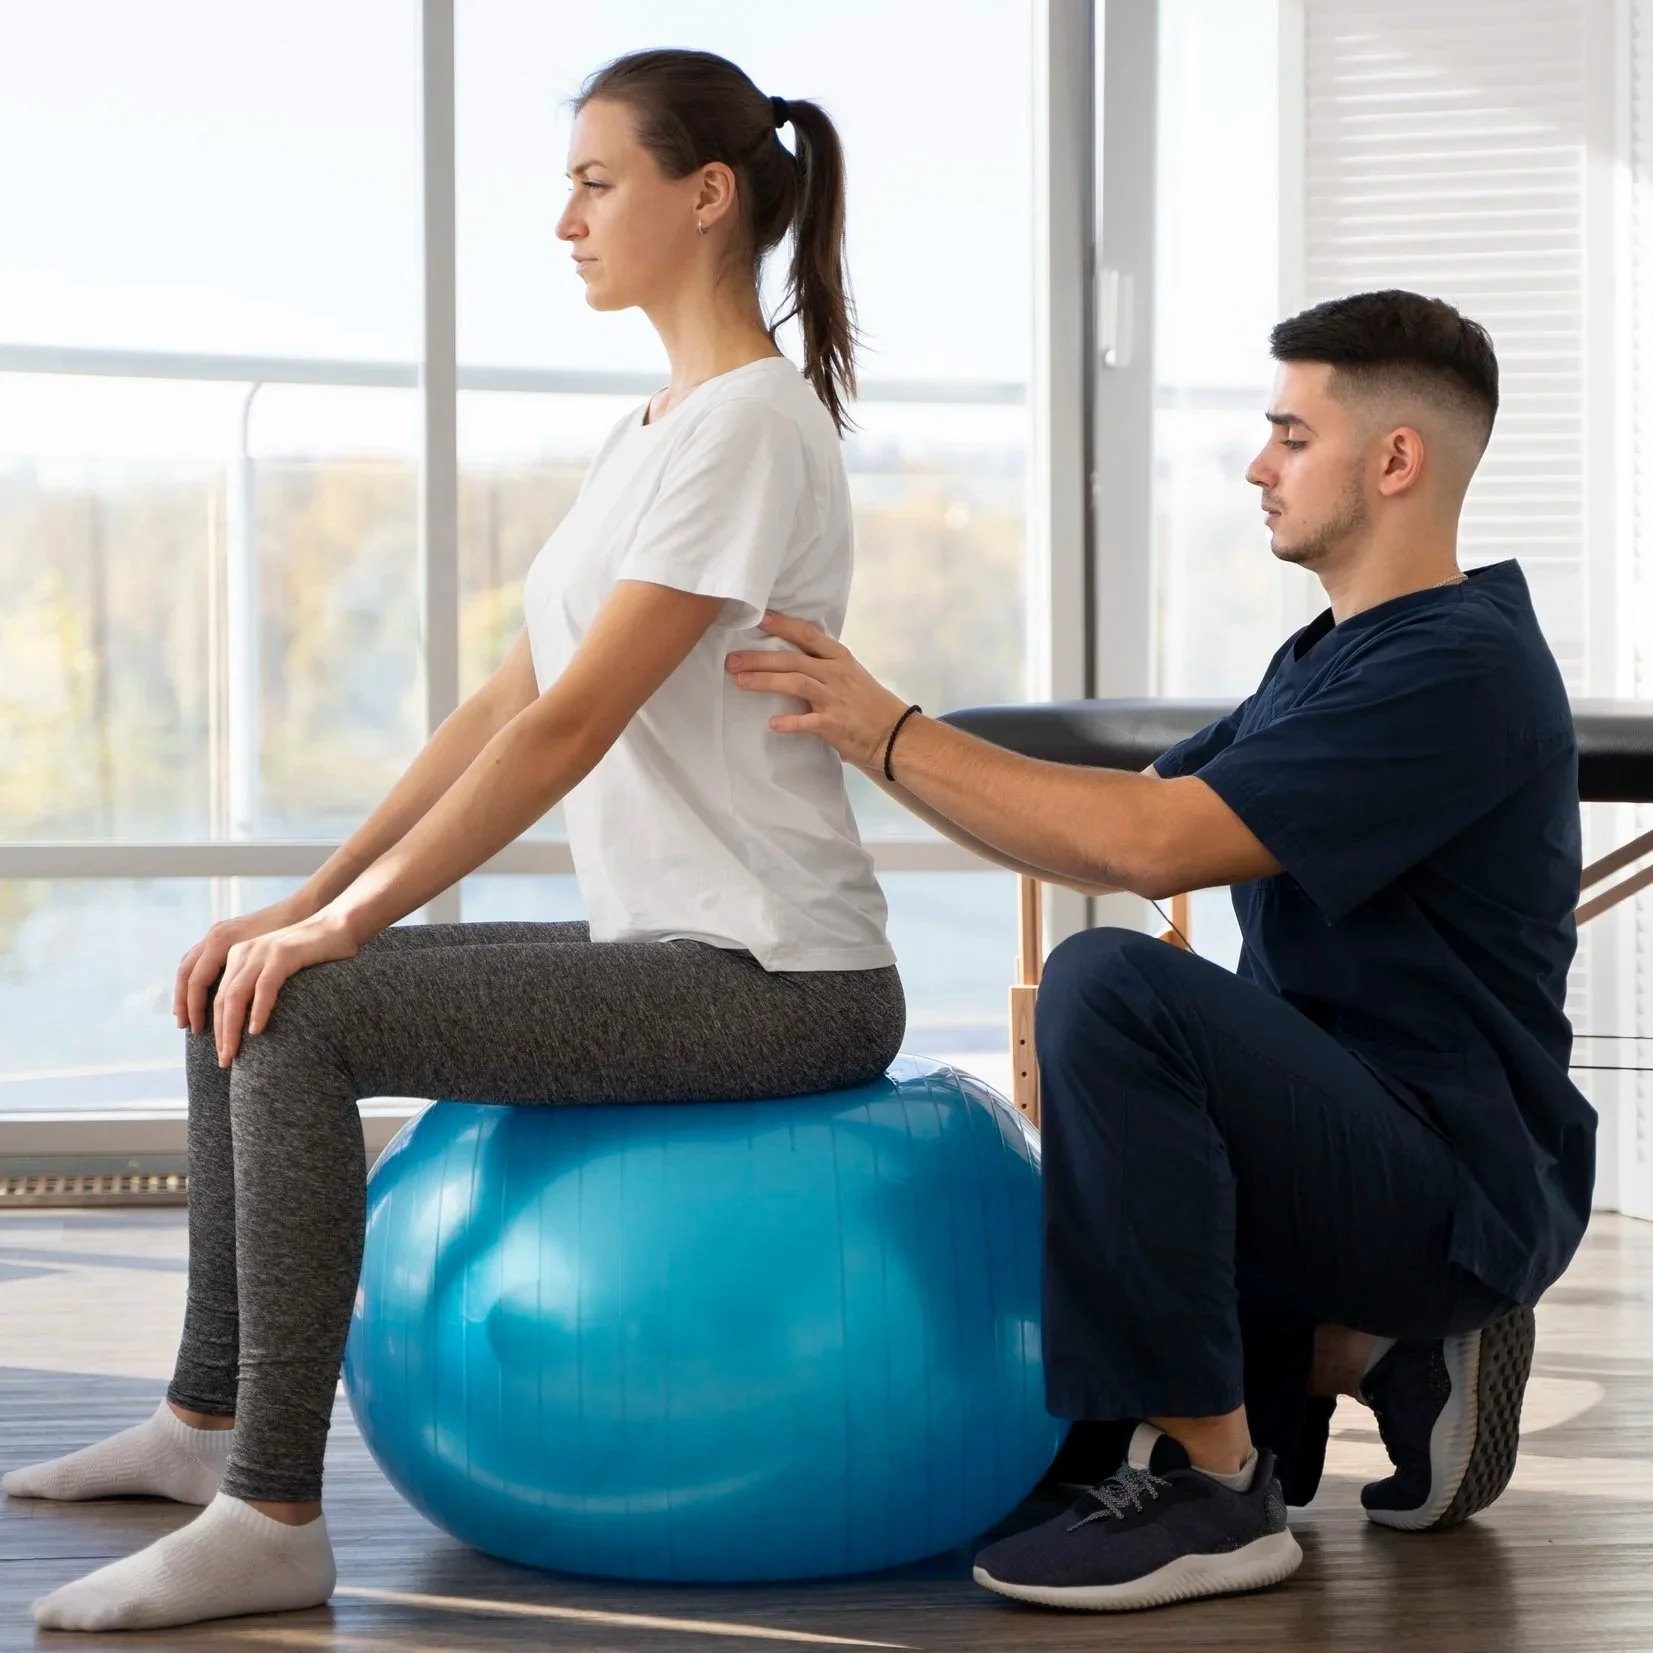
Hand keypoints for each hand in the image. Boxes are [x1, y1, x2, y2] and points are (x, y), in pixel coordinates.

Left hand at [210, 911, 359, 1066]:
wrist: (338, 925)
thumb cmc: (312, 953)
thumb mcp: (276, 966)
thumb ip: (258, 983)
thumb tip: (248, 1020)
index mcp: (237, 955)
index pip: (213, 994)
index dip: (211, 1025)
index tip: (218, 1050)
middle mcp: (243, 952)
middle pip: (220, 999)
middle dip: (219, 1034)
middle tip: (224, 1060)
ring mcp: (262, 952)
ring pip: (234, 996)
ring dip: (231, 1029)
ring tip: (233, 1053)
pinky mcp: (282, 954)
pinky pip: (264, 988)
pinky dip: (258, 1011)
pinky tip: (257, 1031)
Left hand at [726, 612, 910, 771]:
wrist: (895, 734)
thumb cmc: (868, 704)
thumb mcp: (849, 675)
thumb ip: (822, 666)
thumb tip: (788, 659)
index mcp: (839, 658)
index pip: (807, 635)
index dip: (782, 625)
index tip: (759, 619)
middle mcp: (835, 674)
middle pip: (792, 659)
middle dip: (759, 658)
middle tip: (732, 660)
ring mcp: (835, 698)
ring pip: (795, 683)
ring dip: (765, 681)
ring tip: (740, 682)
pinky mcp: (834, 724)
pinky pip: (809, 721)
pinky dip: (791, 722)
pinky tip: (773, 724)